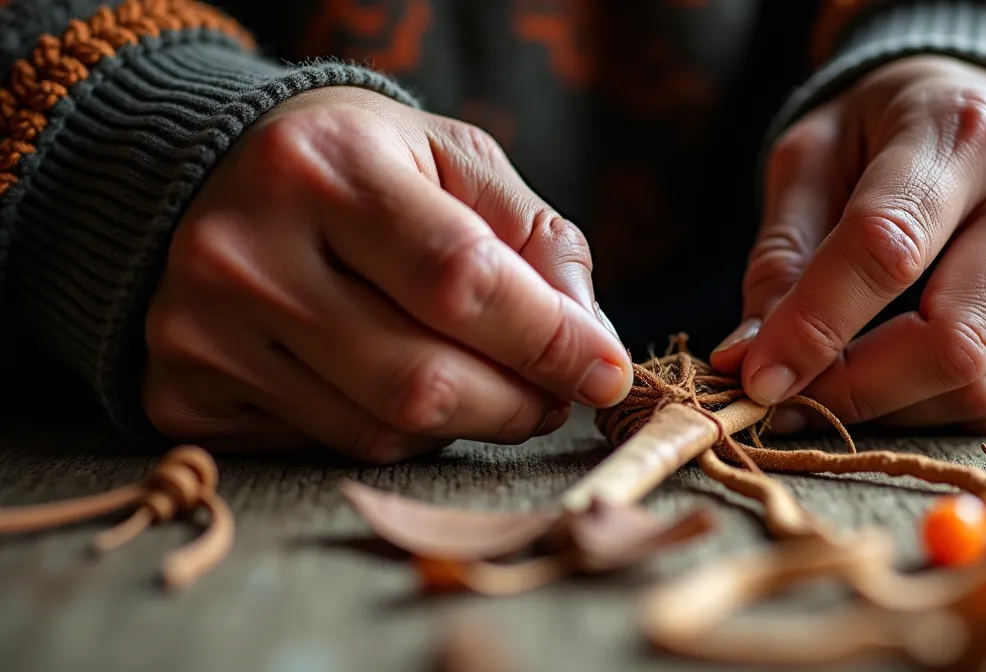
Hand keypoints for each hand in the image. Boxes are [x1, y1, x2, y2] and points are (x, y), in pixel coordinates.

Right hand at [143, 86, 631, 462]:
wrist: (213, 171)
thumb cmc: (360, 165)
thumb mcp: (454, 159)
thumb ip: (536, 239)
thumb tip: (595, 347)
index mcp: (326, 166)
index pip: (459, 279)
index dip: (549, 341)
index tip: (606, 373)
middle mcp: (245, 250)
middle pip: (421, 379)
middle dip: (516, 403)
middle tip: (551, 393)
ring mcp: (202, 328)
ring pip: (381, 431)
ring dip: (461, 422)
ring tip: (478, 379)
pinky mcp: (184, 390)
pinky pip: (330, 448)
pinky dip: (391, 431)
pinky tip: (390, 378)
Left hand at [712, 56, 985, 433]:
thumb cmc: (892, 133)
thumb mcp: (814, 157)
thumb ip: (782, 255)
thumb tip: (749, 360)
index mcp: (965, 132)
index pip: (887, 248)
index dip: (814, 325)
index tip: (754, 376)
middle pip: (954, 339)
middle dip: (855, 389)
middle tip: (787, 399)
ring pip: (982, 386)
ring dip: (889, 409)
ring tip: (831, 386)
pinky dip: (934, 410)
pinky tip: (895, 379)